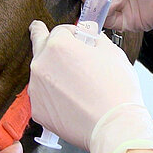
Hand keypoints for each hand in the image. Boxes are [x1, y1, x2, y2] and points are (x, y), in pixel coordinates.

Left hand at [28, 20, 152, 152]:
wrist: (114, 125)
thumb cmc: (116, 90)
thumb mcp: (111, 52)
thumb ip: (95, 38)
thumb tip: (90, 35)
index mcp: (58, 45)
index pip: (60, 30)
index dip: (72, 32)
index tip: (77, 37)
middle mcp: (41, 64)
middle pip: (39, 44)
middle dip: (40, 35)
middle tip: (36, 27)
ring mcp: (36, 89)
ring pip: (42, 72)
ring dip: (52, 71)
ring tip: (73, 81)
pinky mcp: (37, 110)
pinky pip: (43, 96)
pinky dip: (53, 95)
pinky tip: (70, 99)